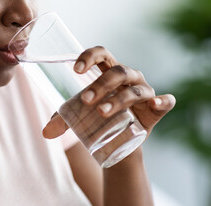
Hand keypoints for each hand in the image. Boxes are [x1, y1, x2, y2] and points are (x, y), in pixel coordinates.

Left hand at [42, 46, 175, 138]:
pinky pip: (164, 102)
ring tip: (101, 112)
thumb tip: (46, 133)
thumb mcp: (79, 118)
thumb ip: (63, 121)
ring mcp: (144, 92)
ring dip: (119, 99)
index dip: (90, 57)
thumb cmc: (98, 120)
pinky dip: (162, 101)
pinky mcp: (156, 109)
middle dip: (100, 85)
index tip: (75, 69)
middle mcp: (129, 78)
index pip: (102, 55)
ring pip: (134, 90)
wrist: (119, 144)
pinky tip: (154, 104)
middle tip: (85, 101)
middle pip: (117, 72)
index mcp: (109, 72)